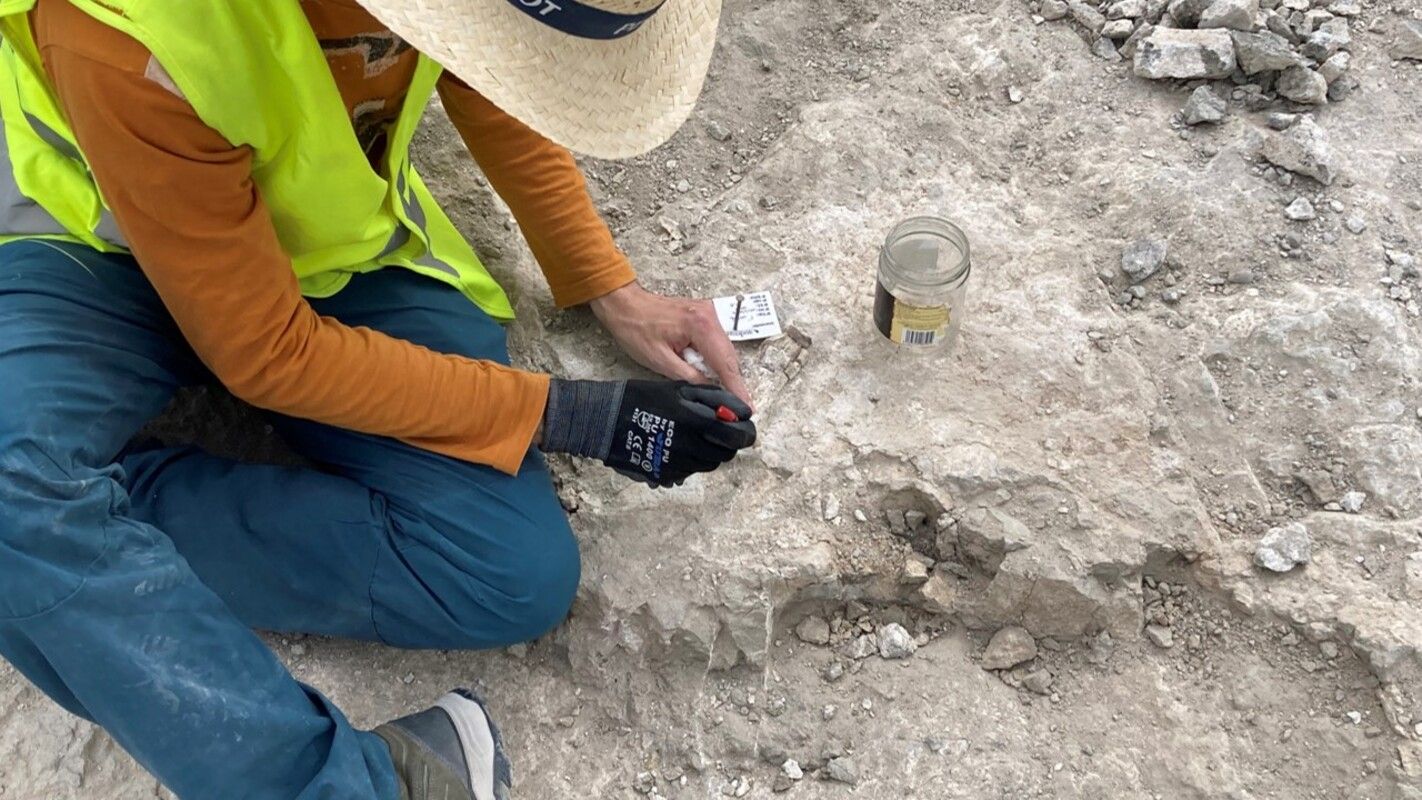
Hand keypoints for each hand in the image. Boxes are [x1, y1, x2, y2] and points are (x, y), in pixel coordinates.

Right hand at [540, 379, 756, 487]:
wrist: (605, 421)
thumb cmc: (643, 398)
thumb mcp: (679, 389)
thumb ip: (713, 399)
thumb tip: (741, 410)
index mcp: (698, 424)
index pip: (738, 437)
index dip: (746, 432)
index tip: (744, 426)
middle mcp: (691, 449)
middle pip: (726, 454)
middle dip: (727, 442)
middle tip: (717, 430)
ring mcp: (678, 466)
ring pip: (708, 464)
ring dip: (708, 452)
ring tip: (694, 436)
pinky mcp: (665, 475)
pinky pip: (688, 471)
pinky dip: (689, 461)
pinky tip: (676, 446)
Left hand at [589, 282, 752, 408]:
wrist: (625, 305)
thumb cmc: (636, 329)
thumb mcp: (661, 361)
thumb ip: (690, 378)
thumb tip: (711, 392)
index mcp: (700, 326)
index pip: (725, 363)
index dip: (736, 388)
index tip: (746, 407)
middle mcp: (711, 316)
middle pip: (730, 356)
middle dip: (732, 381)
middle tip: (737, 407)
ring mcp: (709, 313)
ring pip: (725, 350)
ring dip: (723, 371)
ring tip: (722, 393)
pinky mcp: (705, 316)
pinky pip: (717, 342)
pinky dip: (715, 359)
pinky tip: (709, 373)